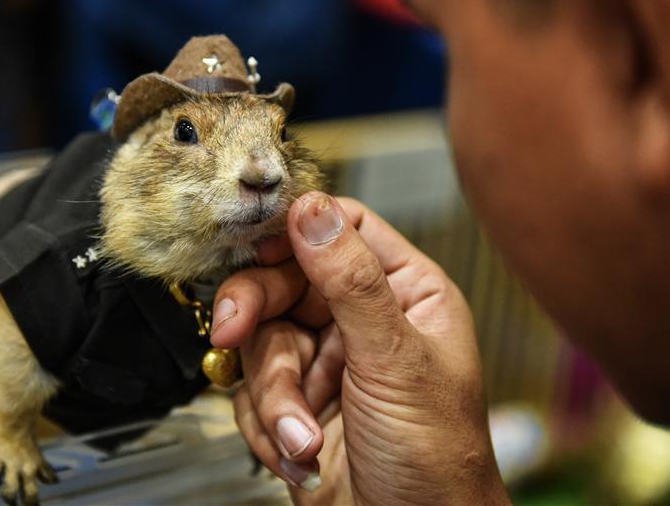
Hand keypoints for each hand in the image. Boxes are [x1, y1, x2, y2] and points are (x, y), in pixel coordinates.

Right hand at [211, 193, 508, 504]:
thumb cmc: (437, 459)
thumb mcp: (395, 360)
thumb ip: (352, 281)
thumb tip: (312, 210)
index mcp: (404, 293)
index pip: (343, 230)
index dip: (296, 230)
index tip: (257, 244)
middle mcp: (361, 320)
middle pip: (284, 281)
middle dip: (256, 313)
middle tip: (232, 330)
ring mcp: (326, 361)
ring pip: (261, 340)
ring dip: (273, 395)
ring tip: (301, 433)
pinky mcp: (296, 403)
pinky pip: (251, 391)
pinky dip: (267, 425)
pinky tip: (299, 452)